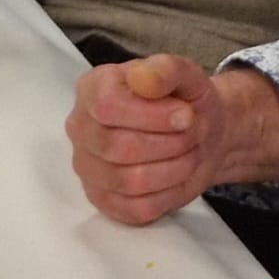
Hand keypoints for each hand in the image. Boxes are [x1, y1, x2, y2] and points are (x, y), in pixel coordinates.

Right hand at [64, 55, 278, 225]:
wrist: (198, 134)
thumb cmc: (184, 101)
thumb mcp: (186, 75)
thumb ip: (166, 70)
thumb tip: (143, 78)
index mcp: (92, 89)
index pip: (107, 106)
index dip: (153, 116)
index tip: (185, 115)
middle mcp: (81, 129)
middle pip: (119, 148)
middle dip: (170, 143)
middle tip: (193, 134)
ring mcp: (88, 168)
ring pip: (130, 181)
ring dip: (174, 168)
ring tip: (188, 152)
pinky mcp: (104, 201)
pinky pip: (138, 208)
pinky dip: (169, 193)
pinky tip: (177, 173)